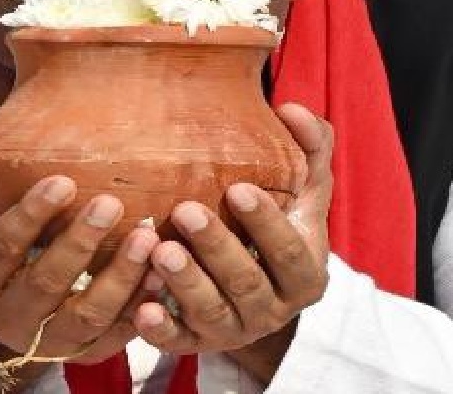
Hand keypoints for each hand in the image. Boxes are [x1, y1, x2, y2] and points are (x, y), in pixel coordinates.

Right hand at [0, 121, 157, 385]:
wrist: (5, 290)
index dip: (30, 217)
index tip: (63, 181)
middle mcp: (5, 321)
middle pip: (45, 284)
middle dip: (79, 243)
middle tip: (112, 203)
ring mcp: (48, 341)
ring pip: (86, 315)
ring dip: (119, 277)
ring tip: (147, 237)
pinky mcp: (85, 350)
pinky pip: (117, 334)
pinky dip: (141, 306)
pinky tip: (162, 272)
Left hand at [132, 103, 332, 379]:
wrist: (254, 287)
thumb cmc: (276, 225)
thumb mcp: (301, 192)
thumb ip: (309, 150)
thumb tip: (292, 109)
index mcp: (304, 273)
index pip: (290, 252)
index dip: (266, 225)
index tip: (238, 189)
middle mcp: (272, 309)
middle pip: (245, 282)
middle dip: (216, 247)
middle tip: (184, 211)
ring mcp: (233, 329)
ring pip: (211, 312)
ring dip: (186, 282)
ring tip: (159, 250)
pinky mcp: (196, 343)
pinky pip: (178, 342)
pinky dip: (162, 330)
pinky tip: (143, 308)